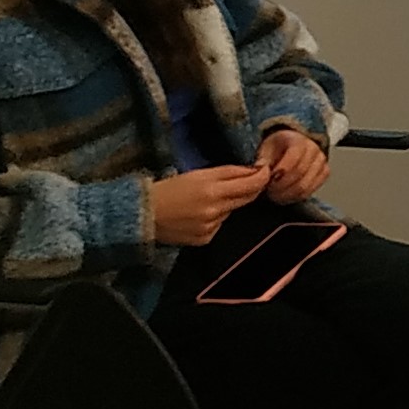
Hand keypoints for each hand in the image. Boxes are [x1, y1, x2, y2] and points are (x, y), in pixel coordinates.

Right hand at [149, 163, 268, 245]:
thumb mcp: (197, 174)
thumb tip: (253, 170)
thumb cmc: (168, 189)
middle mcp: (214, 210)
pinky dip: (216, 219)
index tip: (266, 170)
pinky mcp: (205, 239)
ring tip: (207, 199)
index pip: (250, 184)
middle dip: (252, 189)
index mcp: (212, 190)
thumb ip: (228, 172)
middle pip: (246, 198)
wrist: (141, 215)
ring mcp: (211, 227)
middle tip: (251, 180)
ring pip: (232, 211)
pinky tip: (199, 215)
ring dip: (229, 204)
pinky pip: (220, 225)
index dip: (262, 177)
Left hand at [254, 126, 330, 202]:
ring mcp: (321, 162)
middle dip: (281, 186)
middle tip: (268, 191)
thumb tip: (260, 170)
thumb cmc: (277, 148)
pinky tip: (285, 196)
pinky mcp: (324, 173)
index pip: (293, 159)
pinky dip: (296, 197)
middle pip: (299, 174)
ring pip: (305, 186)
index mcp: (298, 141)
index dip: (280, 172)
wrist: (292, 146)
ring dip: (287, 194)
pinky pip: (311, 190)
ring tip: (275, 195)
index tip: (268, 180)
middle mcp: (314, 150)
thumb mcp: (266, 149)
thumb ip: (263, 160)